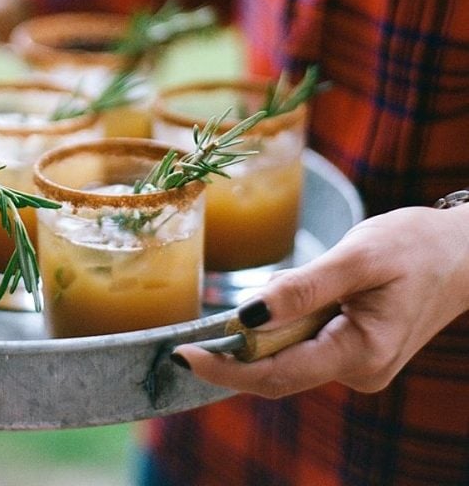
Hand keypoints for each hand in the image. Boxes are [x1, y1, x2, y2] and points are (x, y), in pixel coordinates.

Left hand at [173, 204, 468, 395]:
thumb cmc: (415, 246)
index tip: (182, 355)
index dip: (226, 369)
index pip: (277, 375)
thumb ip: (302, 288)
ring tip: (283, 289)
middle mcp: (359, 371)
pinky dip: (286, 323)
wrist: (462, 252)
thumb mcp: (357, 256)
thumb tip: (247, 316)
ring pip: (291, 353)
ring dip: (267, 329)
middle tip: (196, 328)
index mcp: (362, 353)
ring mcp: (358, 364)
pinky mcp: (355, 349)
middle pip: (279, 369)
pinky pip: (306, 342)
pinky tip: (297, 295)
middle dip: (238, 348)